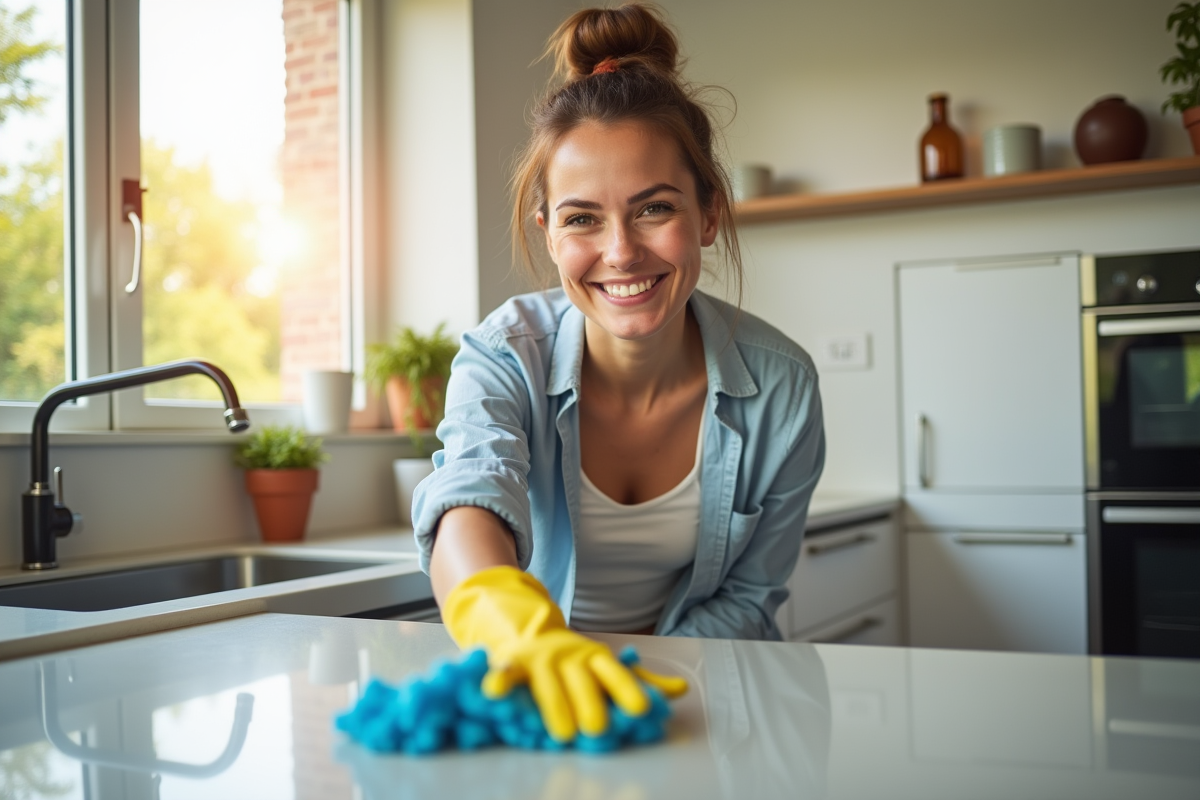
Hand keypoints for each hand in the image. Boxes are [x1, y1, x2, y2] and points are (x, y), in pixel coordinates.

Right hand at [442, 566, 687, 740]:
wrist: (531, 634)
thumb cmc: (575, 662)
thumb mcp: (607, 667)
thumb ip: (640, 680)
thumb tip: (680, 689)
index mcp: (594, 657)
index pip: (614, 672)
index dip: (627, 689)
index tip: (641, 709)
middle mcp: (568, 655)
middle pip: (580, 679)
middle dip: (589, 703)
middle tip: (598, 729)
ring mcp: (540, 657)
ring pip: (547, 681)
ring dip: (554, 705)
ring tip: (563, 734)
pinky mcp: (513, 662)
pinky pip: (506, 672)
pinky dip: (499, 680)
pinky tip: (495, 692)